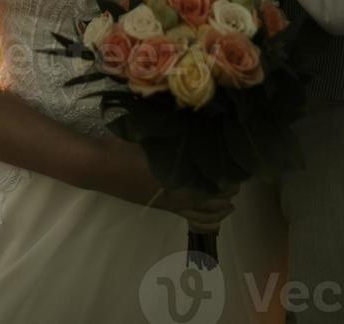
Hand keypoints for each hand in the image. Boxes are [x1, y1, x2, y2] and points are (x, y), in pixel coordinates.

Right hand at [92, 135, 237, 231]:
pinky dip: (206, 218)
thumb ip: (180, 136)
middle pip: (214, 199)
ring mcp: (172, 204)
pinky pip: (192, 217)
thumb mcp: (156, 137)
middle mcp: (179, 195)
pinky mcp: (164, 207)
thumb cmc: (128, 147)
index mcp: (180, 178)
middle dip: (228, 190)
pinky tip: (213, 212)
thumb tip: (202, 127)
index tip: (239, 165)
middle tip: (237, 177)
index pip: (215, 183)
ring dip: (219, 207)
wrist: (104, 166)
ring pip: (205, 213)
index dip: (230, 177)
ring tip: (230, 199)